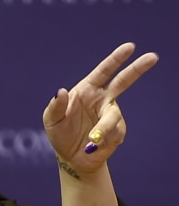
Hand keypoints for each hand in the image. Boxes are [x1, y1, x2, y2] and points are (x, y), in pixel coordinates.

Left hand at [43, 42, 157, 176]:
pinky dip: (101, 141)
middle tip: (153, 57)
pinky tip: (92, 147)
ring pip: (113, 116)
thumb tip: (60, 91)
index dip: (116, 59)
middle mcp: (102, 99)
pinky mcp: (117, 132)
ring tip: (92, 139)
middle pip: (123, 81)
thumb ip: (55, 106)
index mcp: (88, 89)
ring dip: (103, 127)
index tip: (130, 47)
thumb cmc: (61, 134)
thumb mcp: (51, 121)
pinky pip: (114, 133)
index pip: (104, 71)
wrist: (70, 158)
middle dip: (138, 69)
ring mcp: (111, 115)